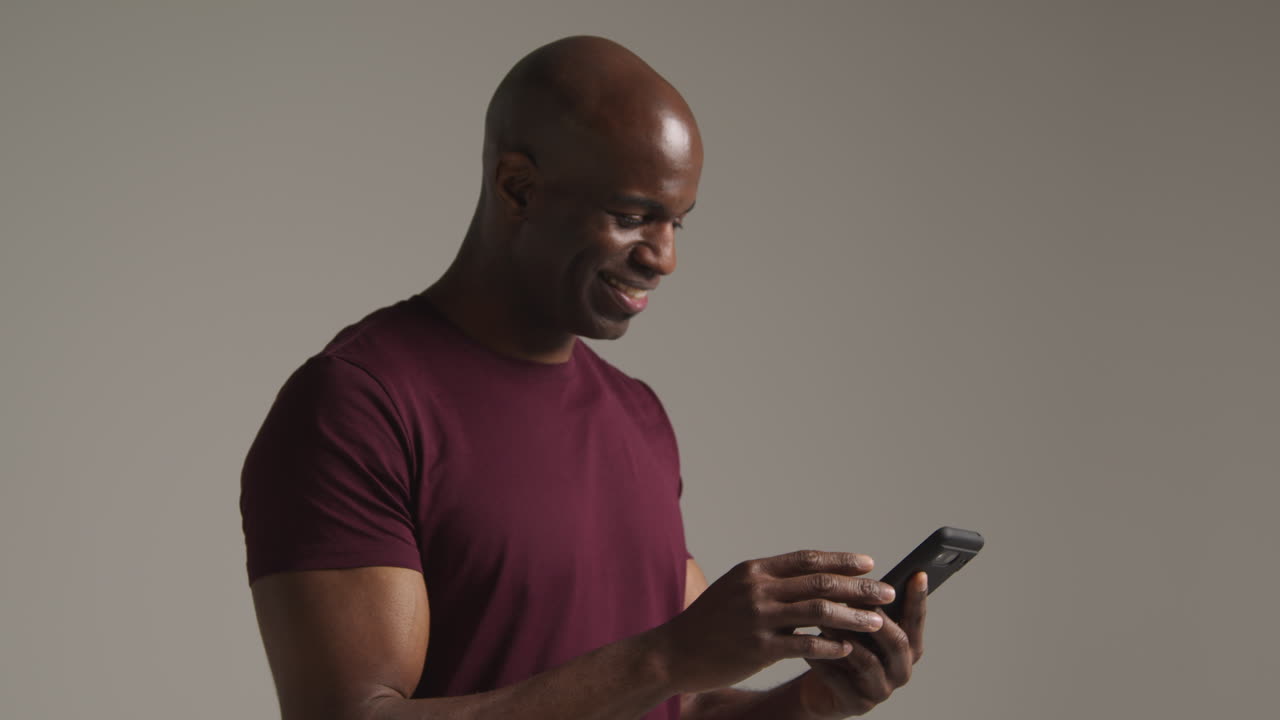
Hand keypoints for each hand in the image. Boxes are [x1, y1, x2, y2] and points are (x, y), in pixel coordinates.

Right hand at [652, 550, 894, 693]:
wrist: (673, 652)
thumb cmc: (708, 623)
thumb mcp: (735, 590)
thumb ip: (769, 583)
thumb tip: (810, 579)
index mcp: (754, 570)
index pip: (807, 559)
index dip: (841, 560)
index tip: (868, 562)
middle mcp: (758, 589)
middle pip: (820, 582)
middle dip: (859, 587)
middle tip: (887, 591)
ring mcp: (758, 618)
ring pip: (819, 612)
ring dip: (854, 616)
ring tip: (878, 622)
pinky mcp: (759, 648)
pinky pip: (805, 645)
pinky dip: (831, 647)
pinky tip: (849, 650)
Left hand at [797, 571, 927, 718]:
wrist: (823, 688)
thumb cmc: (845, 649)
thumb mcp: (860, 627)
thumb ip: (868, 609)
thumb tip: (863, 575)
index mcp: (908, 648)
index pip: (917, 620)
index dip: (918, 599)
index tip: (918, 574)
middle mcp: (901, 670)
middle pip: (899, 642)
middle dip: (876, 618)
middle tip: (855, 598)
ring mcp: (881, 690)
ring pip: (867, 660)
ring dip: (845, 636)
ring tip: (823, 619)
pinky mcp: (857, 704)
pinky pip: (839, 679)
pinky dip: (823, 659)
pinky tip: (806, 645)